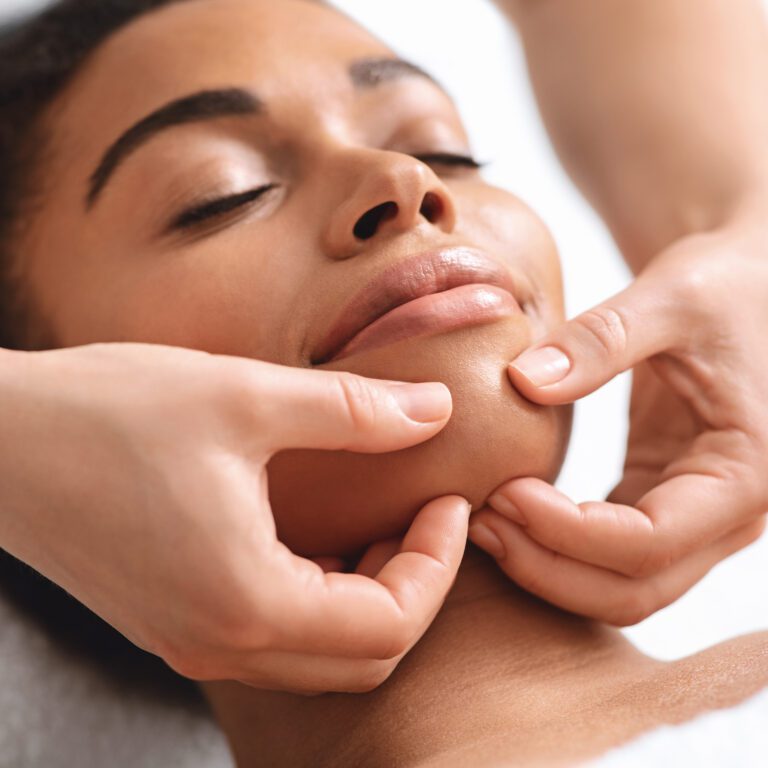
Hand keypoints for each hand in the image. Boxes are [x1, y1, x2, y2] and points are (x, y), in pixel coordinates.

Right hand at [0, 343, 468, 691]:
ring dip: (367, 596)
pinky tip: (316, 538)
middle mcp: (220, 642)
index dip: (438, 564)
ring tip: (377, 523)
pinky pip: (272, 637)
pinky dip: (317, 598)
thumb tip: (436, 408)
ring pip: (319, 655)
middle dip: (412, 588)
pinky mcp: (170, 619)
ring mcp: (191, 639)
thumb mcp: (246, 397)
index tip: (450, 502)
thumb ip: (355, 411)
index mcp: (247, 602)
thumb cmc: (108, 414)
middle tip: (420, 515)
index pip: (388, 624)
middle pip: (362, 656)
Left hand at [469, 221, 767, 624]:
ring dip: (548, 569)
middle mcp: (729, 514)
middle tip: (477, 520)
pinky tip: (508, 511)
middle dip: (548, 566)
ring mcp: (697, 519)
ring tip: (482, 522)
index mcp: (745, 471)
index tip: (502, 490)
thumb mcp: (670, 298)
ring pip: (620, 588)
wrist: (749, 290)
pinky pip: (609, 558)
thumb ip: (601, 339)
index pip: (650, 542)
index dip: (566, 530)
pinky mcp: (660, 503)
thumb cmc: (724, 287)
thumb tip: (520, 381)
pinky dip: (557, 549)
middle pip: (633, 589)